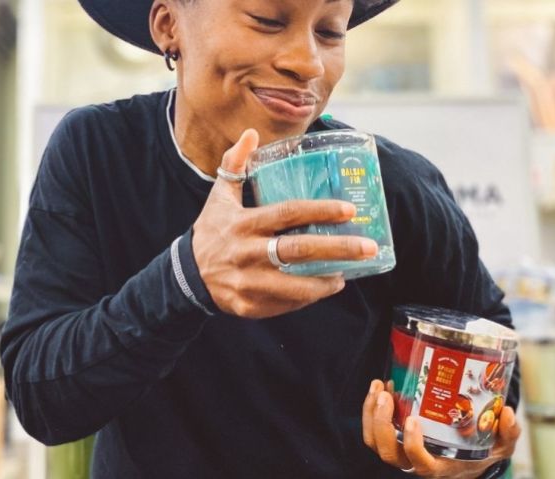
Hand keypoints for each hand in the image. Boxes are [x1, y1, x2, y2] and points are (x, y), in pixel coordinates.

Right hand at [192, 129, 378, 318]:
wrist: (186, 276)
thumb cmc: (211, 231)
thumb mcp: (219, 196)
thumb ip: (234, 164)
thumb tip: (250, 133)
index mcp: (244, 223)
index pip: (288, 213)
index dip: (320, 210)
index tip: (349, 210)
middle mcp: (247, 252)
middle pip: (300, 250)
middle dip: (339, 249)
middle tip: (369, 248)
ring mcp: (248, 281)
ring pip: (295, 285)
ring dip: (325, 281)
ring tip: (347, 275)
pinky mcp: (249, 305)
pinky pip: (284, 304)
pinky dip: (306, 298)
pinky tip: (321, 288)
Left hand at [362, 380, 520, 477]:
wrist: (466, 459)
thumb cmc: (481, 451)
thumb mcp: (501, 446)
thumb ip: (508, 432)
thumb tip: (507, 413)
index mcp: (439, 466)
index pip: (420, 463)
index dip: (411, 445)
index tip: (412, 420)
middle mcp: (416, 463)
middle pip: (388, 453)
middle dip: (381, 424)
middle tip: (386, 395)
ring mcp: (401, 452)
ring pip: (374, 442)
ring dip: (371, 414)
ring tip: (378, 387)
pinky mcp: (393, 439)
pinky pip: (373, 432)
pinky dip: (369, 411)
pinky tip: (378, 388)